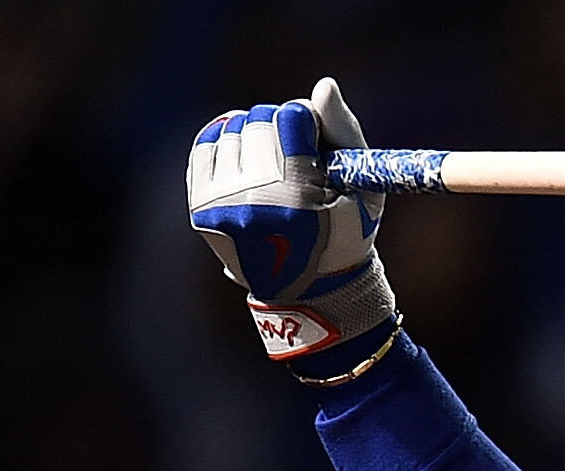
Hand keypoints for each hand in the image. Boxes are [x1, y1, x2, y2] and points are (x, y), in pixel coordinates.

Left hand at [188, 77, 398, 372]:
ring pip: (229, 131)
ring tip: (269, 162)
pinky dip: (223, 145)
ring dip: (251, 136)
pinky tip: (243, 160)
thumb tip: (323, 85)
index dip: (306, 122)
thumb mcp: (363, 188)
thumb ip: (345, 133)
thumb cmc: (345, 233)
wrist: (309, 291)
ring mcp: (221, 208)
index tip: (313, 141)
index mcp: (297, 199)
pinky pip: (204, 150)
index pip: (290, 117)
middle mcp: (253, 204)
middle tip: (291, 154)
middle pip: (257, 121)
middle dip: (277, 129)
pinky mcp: (200, 211)